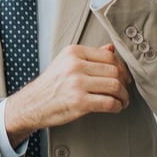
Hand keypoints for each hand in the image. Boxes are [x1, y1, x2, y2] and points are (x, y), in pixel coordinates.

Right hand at [4, 44, 131, 146]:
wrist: (32, 104)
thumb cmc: (50, 85)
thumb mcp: (66, 63)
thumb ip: (89, 56)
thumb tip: (110, 48)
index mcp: (73, 52)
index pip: (108, 55)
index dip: (121, 67)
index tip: (124, 76)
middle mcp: (75, 65)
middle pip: (114, 71)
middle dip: (124, 83)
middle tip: (124, 90)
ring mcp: (77, 83)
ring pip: (115, 86)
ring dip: (123, 96)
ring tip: (122, 100)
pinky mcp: (79, 101)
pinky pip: (109, 103)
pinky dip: (117, 106)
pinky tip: (115, 107)